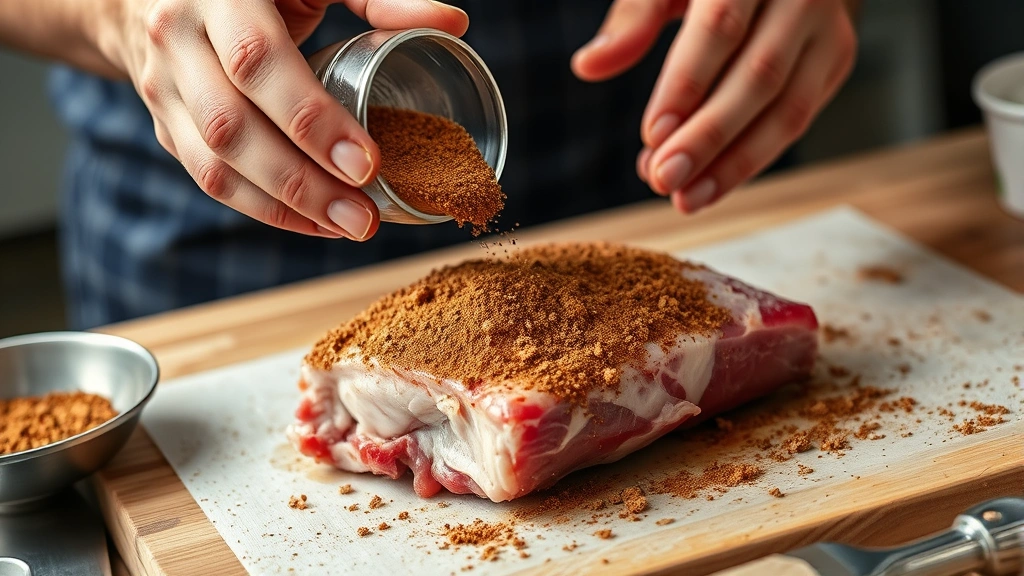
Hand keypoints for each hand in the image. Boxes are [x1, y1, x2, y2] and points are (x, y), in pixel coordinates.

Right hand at [97, 0, 467, 238]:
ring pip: (214, 165)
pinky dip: (263, 209)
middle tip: (364, 218)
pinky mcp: (165, 125)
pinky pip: (209, 179)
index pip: (257, 63)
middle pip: (233, 126)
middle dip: (303, 182)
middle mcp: (177, 40)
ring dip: (284, 208)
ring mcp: (162, 88)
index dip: (311, 119)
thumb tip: (452, 24)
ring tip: (347, 229)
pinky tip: (314, 224)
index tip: (367, 163)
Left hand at [571, 0, 856, 213]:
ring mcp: (829, 29)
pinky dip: (753, 157)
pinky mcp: (836, 58)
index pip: (720, 27)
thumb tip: (588, 65)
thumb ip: (632, 20)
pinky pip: (798, 118)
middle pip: (759, 76)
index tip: (653, 136)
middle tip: (665, 180)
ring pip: (790, 108)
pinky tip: (713, 182)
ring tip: (687, 199)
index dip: (687, 85)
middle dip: (709, 137)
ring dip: (736, 164)